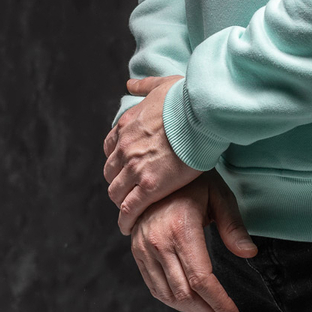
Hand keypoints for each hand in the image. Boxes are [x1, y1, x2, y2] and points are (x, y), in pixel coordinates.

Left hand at [103, 75, 201, 234]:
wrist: (200, 112)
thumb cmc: (186, 97)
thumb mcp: (161, 85)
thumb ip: (144, 86)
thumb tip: (130, 85)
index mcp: (127, 126)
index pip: (111, 149)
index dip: (118, 160)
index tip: (127, 167)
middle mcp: (125, 147)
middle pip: (111, 173)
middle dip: (118, 182)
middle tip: (130, 191)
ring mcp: (136, 167)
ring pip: (117, 193)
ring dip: (121, 202)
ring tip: (129, 212)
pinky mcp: (150, 186)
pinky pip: (130, 208)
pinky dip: (127, 219)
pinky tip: (130, 226)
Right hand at [131, 171, 257, 311]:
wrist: (156, 167)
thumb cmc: (193, 180)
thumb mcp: (219, 195)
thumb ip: (234, 226)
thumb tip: (250, 254)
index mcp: (180, 228)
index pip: (201, 280)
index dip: (220, 304)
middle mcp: (158, 242)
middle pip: (185, 294)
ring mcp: (144, 248)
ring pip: (168, 295)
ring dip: (192, 310)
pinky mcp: (137, 251)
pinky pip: (154, 286)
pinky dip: (173, 300)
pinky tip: (191, 302)